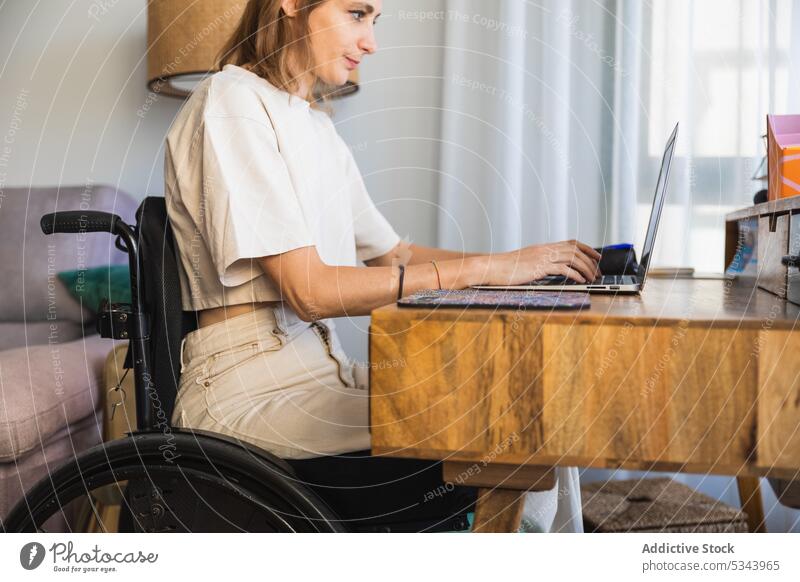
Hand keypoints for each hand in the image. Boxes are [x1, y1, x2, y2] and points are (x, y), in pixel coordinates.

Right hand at [482, 240, 601, 284]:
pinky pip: (563, 269)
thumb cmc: (506, 268)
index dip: (587, 248)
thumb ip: (540, 264)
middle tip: (598, 272)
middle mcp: (545, 249)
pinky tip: (580, 281)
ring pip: (572, 258)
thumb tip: (552, 271)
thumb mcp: (526, 263)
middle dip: (591, 261)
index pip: (571, 243)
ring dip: (586, 268)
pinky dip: (575, 274)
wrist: (492, 267)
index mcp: (543, 247)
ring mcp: (542, 257)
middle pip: (575, 250)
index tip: (597, 256)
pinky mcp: (539, 267)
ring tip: (592, 278)